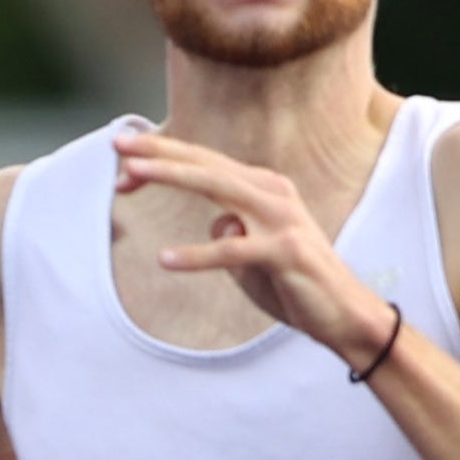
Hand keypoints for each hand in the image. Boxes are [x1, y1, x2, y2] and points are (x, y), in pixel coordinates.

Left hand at [113, 129, 395, 368]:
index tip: (122, 152)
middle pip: (206, 164)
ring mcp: (280, 218)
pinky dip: (198, 254)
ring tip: (130, 176)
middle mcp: (272, 192)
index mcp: (262, 188)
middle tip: (117, 145)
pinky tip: (165, 260)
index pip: (205, 163)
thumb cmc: (293, 283)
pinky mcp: (284, 250)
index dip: (164, 154)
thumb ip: (230, 232)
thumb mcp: (251, 254)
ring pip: (217, 188)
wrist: (342, 313)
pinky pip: (232, 250)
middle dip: (159, 152)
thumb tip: (215, 222)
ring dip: (171, 177)